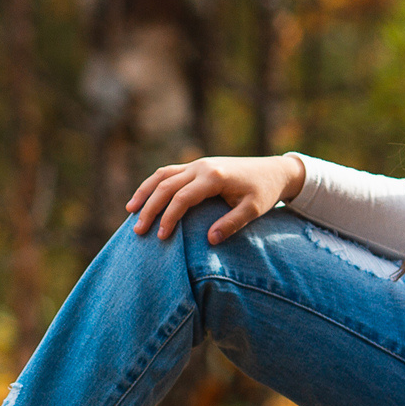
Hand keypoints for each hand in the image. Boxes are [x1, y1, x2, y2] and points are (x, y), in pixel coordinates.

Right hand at [125, 154, 307, 243]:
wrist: (275, 170)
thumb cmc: (265, 193)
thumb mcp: (253, 210)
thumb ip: (231, 224)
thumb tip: (209, 241)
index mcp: (214, 177)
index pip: (182, 198)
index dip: (169, 217)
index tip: (161, 237)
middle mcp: (202, 167)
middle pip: (165, 186)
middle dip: (149, 208)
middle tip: (137, 231)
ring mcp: (197, 164)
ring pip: (162, 175)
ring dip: (144, 192)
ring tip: (130, 211)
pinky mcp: (197, 166)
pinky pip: (168, 173)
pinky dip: (153, 185)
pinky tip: (144, 198)